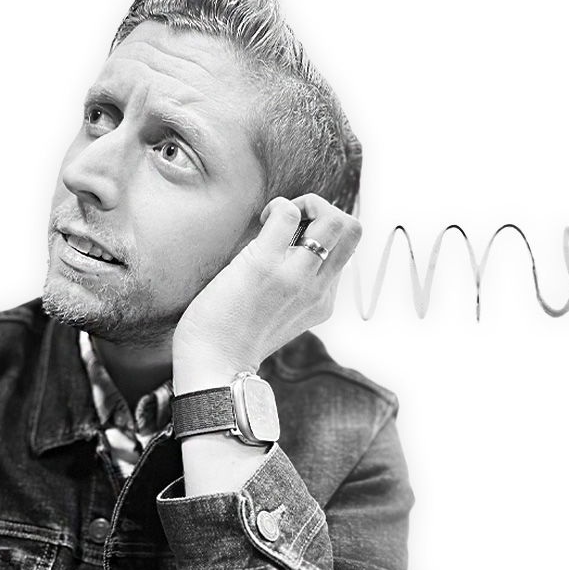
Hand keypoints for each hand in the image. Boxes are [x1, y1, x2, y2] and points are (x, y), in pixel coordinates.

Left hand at [172, 194, 361, 389]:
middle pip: (354, 230)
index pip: (346, 252)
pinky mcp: (266, 264)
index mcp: (324, 301)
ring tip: (280, 219)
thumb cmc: (235, 338)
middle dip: (328, 210)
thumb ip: (296, 289)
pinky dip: (278, 206)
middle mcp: (319, 288)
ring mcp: (296, 276)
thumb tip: (289, 251)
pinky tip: (261, 221)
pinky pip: (289, 213)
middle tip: (297, 222)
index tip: (295, 241)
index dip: (324, 234)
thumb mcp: (283, 316)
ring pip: (335, 219)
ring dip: (308, 204)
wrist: (214, 365)